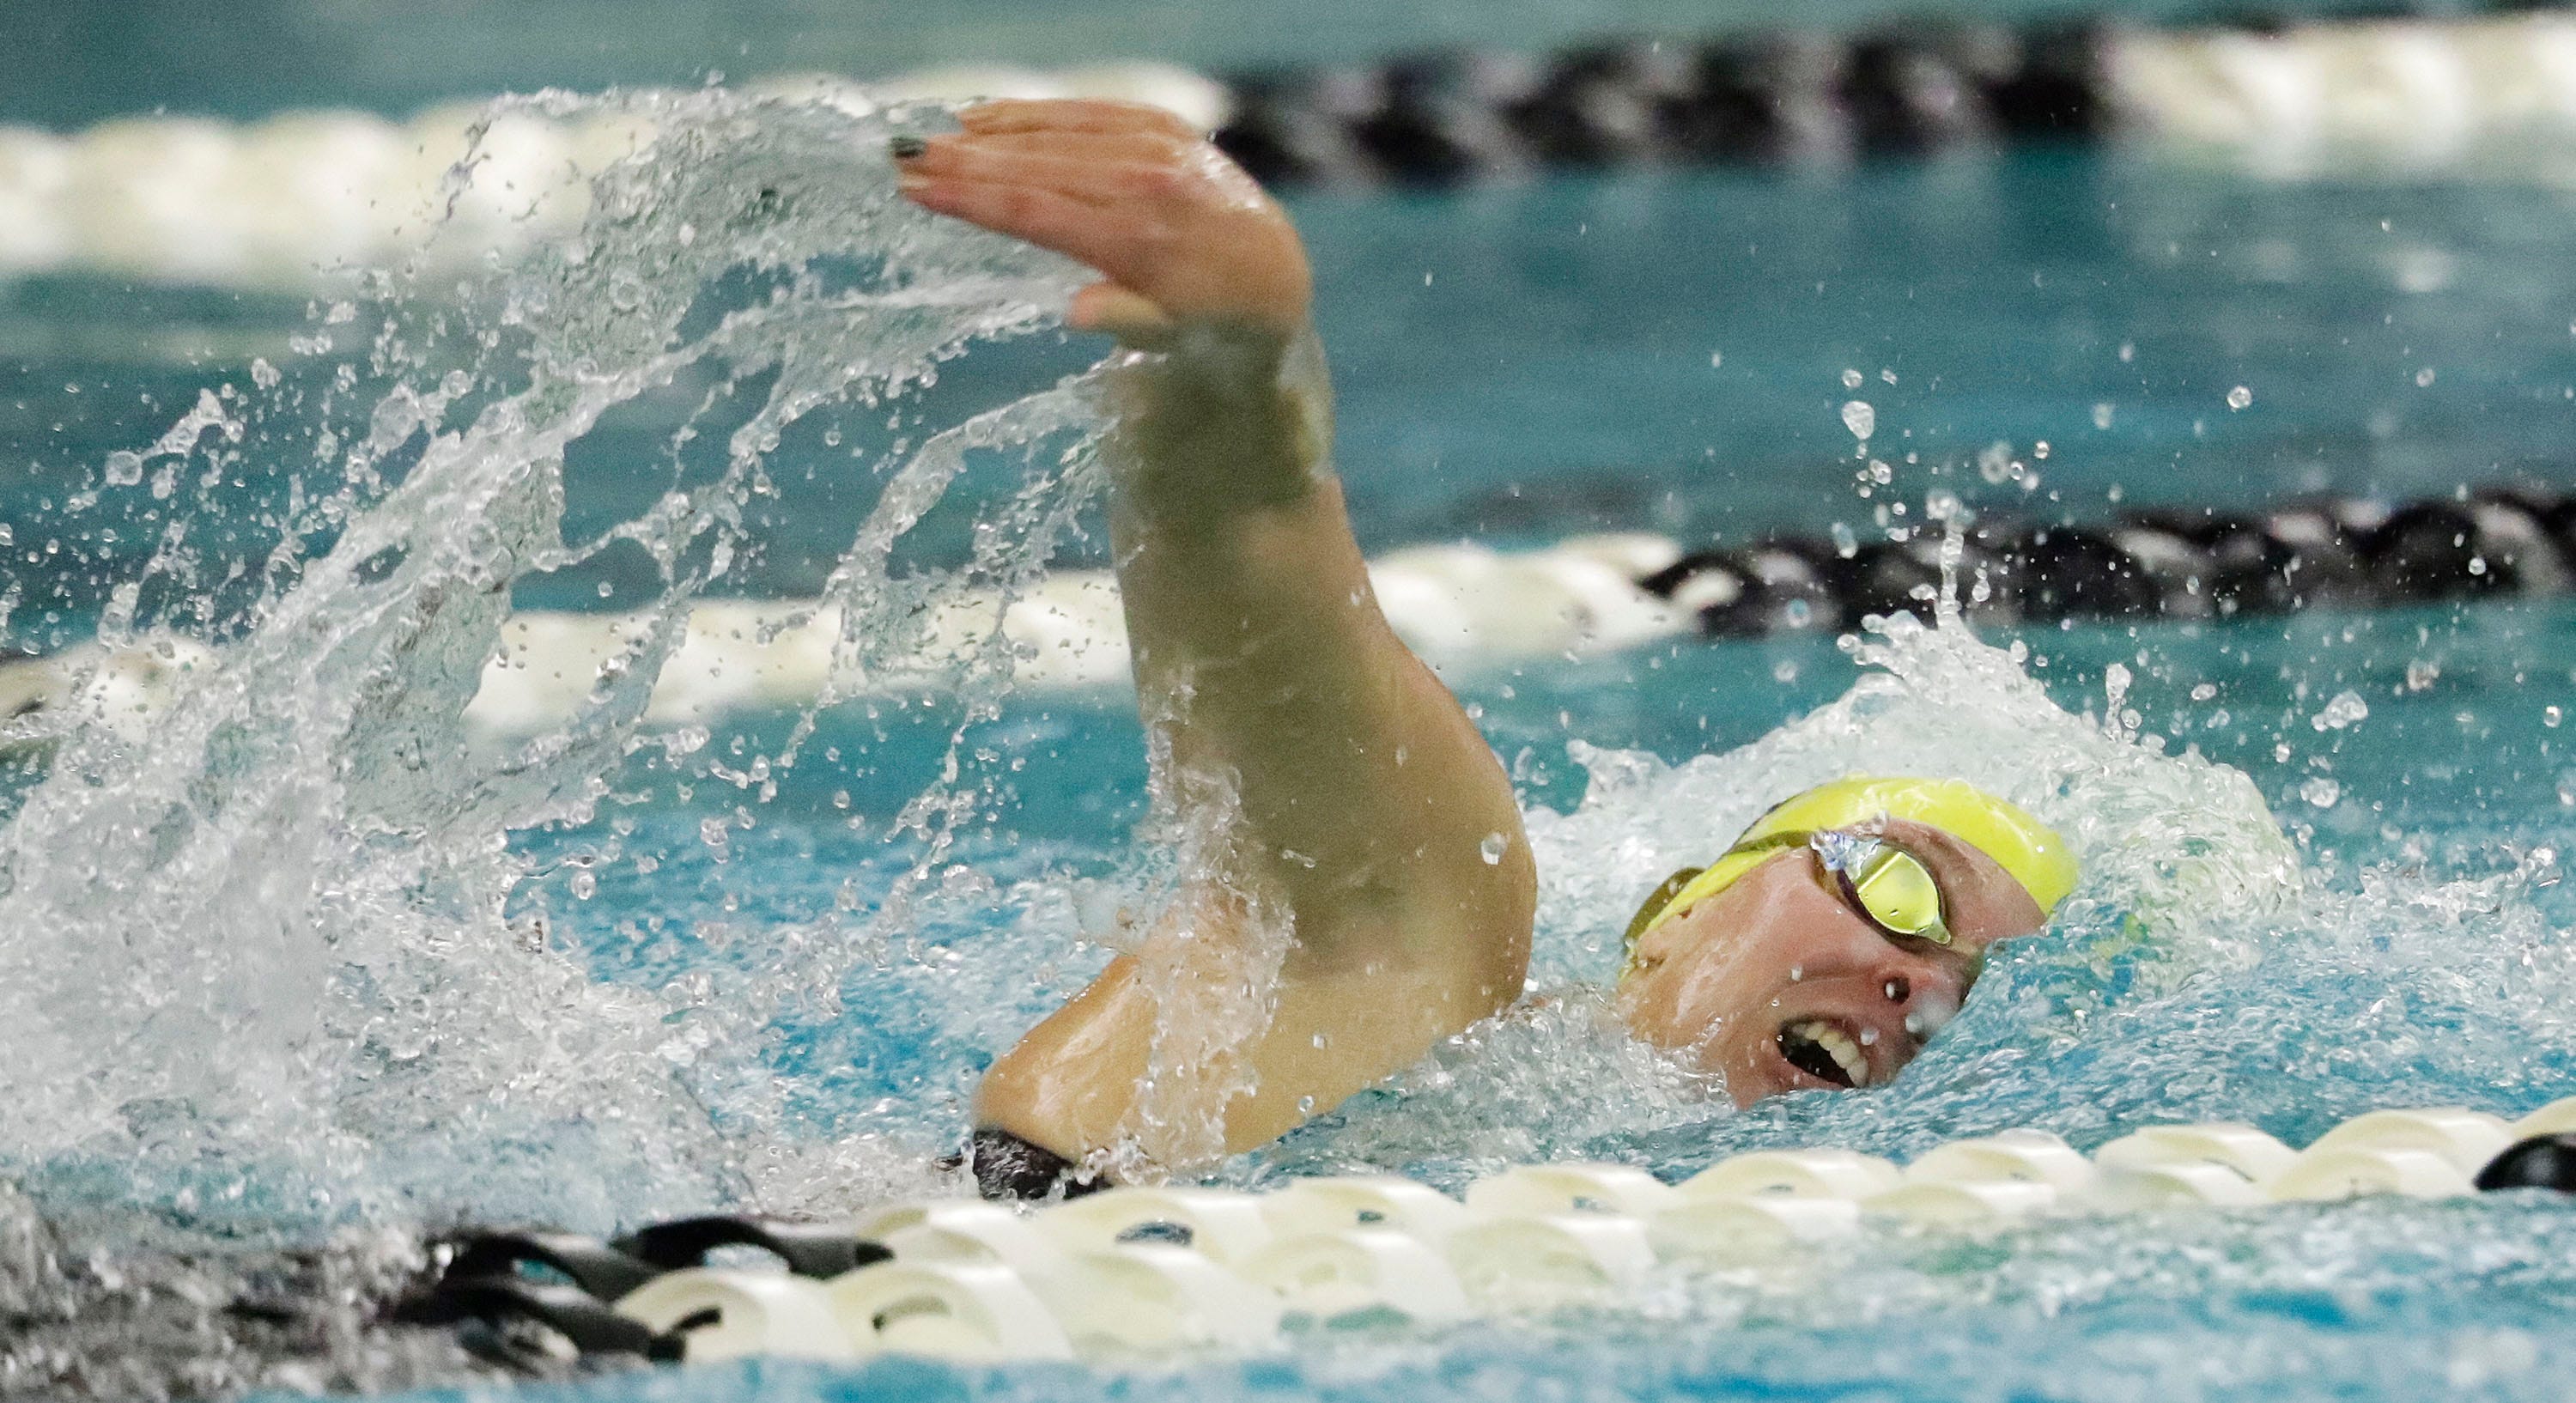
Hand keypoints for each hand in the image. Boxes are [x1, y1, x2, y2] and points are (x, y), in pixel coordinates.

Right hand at [894, 99, 1312, 346]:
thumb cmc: (1209, 327)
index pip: (1039, 212)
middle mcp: (1154, 187)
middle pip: (1039, 168)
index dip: (973, 199)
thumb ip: (1130, 322)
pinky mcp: (1168, 129)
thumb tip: (1079, 312)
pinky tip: (990, 117)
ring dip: (991, 135)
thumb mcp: (1177, 343)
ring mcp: (1163, 150)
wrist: (1271, 283)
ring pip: (1060, 136)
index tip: (918, 188)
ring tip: (933, 140)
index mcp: (1146, 243)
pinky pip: (1091, 113)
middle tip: (903, 158)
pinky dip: (1038, 115)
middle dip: (967, 161)